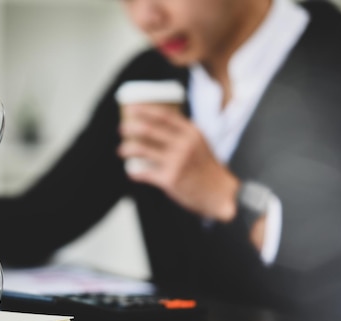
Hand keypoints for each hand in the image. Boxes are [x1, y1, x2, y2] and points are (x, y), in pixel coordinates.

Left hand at [117, 104, 238, 221]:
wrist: (219, 192)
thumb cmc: (205, 167)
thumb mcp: (199, 144)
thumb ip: (181, 133)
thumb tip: (154, 124)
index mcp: (191, 133)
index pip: (164, 115)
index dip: (145, 110)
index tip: (131, 107)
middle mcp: (184, 145)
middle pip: (150, 130)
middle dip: (131, 128)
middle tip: (121, 128)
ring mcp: (176, 162)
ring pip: (143, 150)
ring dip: (128, 149)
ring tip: (121, 150)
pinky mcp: (170, 179)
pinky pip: (144, 173)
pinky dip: (135, 172)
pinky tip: (130, 172)